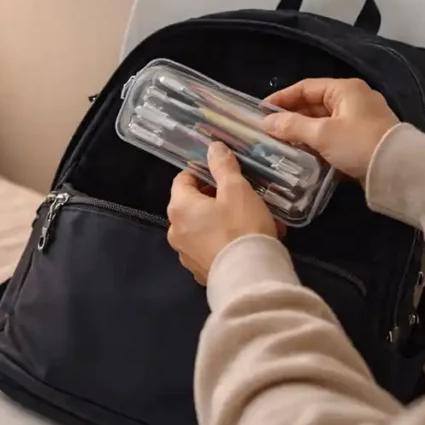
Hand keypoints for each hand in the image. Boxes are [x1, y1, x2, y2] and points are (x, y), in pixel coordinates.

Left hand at [167, 143, 278, 284]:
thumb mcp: (236, 190)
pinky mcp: (199, 271)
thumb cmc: (241, 227)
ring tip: (248, 219)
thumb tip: (212, 148)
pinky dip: (222, 241)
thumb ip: (223, 166)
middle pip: (191, 205)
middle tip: (240, 195)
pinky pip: (209, 248)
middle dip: (214, 197)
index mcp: (179, 208)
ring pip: (201, 227)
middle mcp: (175, 231)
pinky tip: (244, 241)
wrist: (249, 277)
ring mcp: (185, 254)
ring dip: (220, 220)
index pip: (182, 180)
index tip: (222, 173)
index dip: (202, 172)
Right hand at [262, 78, 399, 180]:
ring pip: (322, 120)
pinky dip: (316, 141)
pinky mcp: (362, 138)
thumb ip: (292, 126)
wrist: (397, 170)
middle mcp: (353, 99)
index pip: (305, 87)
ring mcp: (359, 119)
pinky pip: (332, 134)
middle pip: (313, 104)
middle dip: (290, 116)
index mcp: (345, 89)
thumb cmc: (358, 144)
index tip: (260, 111)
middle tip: (268, 130)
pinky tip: (302, 152)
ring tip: (280, 143)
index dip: (281, 98)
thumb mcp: (321, 134)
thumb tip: (266, 122)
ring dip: (302, 130)